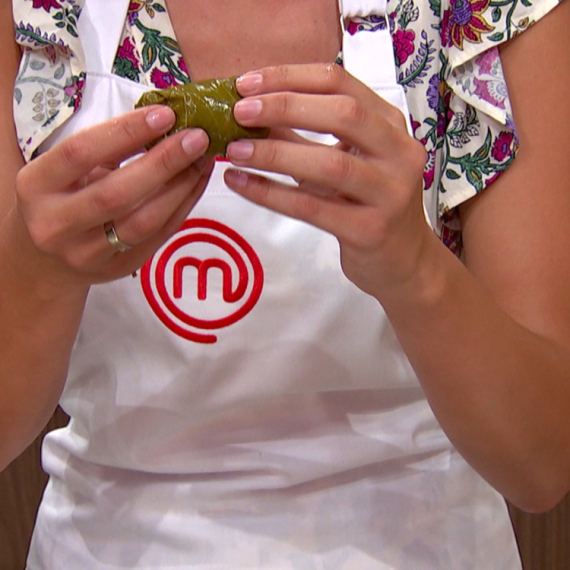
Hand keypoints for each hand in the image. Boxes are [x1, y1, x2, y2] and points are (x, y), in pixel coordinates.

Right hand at [14, 106, 213, 285]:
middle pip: (117, 193)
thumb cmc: (60, 199)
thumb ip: (107, 148)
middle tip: (197, 137)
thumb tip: (164, 122)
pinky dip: (183, 206)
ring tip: (202, 160)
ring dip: (180, 187)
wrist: (46, 258)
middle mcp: (56, 224)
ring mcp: (88, 254)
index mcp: (36, 186)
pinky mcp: (119, 268)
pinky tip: (197, 182)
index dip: (126, 132)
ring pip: (143, 221)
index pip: (81, 152)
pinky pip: (159, 236)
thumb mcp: (68, 169)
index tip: (165, 114)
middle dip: (163, 163)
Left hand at [224, 64, 431, 298]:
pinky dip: (271, 194)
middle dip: (285, 107)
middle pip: (343, 115)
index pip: (341, 83)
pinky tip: (241, 184)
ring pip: (330, 164)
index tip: (247, 84)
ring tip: (233, 151)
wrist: (403, 261)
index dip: (291, 77)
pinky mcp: (371, 231)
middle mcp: (399, 154)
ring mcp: (389, 194)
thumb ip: (305, 137)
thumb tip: (252, 113)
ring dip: (275, 154)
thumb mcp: (344, 162)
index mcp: (391, 126)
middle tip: (238, 112)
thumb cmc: (368, 205)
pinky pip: (313, 208)